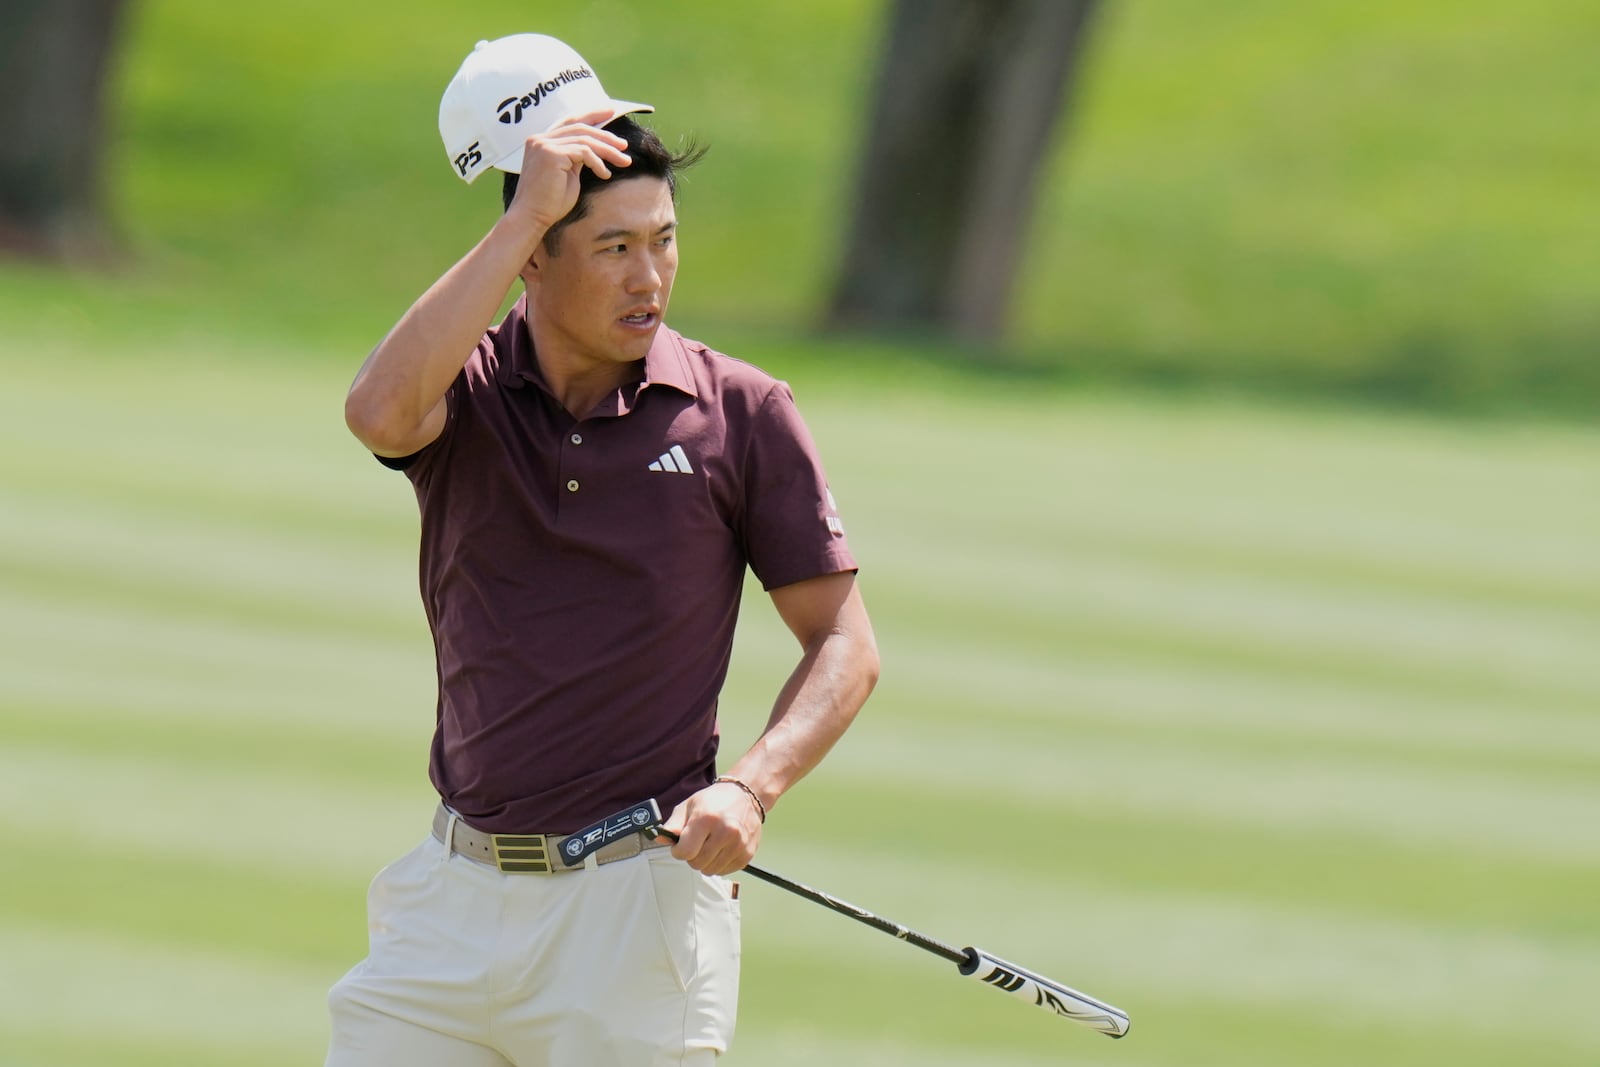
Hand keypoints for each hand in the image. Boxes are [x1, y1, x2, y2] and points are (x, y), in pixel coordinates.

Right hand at [505, 108, 631, 233]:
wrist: (532, 218)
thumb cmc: (550, 203)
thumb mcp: (568, 174)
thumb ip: (577, 158)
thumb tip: (595, 150)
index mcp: (541, 141)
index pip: (570, 122)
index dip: (592, 115)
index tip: (611, 112)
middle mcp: (540, 139)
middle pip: (580, 128)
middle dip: (606, 135)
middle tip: (624, 145)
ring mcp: (544, 144)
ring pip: (585, 139)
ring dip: (608, 150)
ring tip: (624, 161)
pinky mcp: (551, 154)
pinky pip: (584, 152)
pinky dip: (598, 162)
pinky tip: (605, 174)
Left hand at [658, 781, 764, 875]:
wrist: (745, 796)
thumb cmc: (713, 801)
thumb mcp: (689, 806)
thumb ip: (673, 824)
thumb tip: (660, 839)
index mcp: (707, 819)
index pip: (685, 852)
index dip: (678, 851)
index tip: (680, 845)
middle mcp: (725, 832)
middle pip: (696, 863)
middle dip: (692, 856)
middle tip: (697, 842)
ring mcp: (739, 844)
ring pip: (710, 870)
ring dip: (706, 861)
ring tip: (710, 844)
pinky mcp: (747, 854)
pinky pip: (724, 871)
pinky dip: (719, 864)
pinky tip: (722, 848)